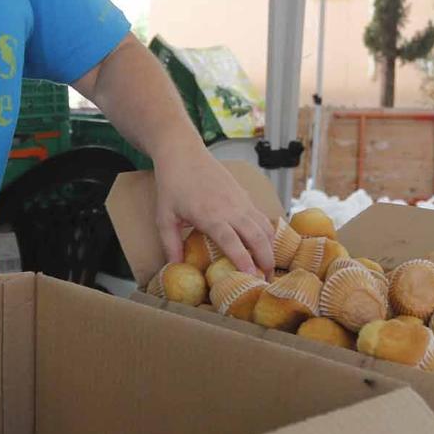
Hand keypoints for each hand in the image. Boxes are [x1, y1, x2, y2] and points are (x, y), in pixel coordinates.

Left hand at [152, 147, 275, 277]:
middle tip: (266, 279)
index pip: (233, 242)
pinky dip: (266, 233)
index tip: (252, 277)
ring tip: (268, 266)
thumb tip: (175, 267)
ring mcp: (241, 200)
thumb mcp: (164, 217)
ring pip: (264, 226)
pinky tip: (264, 245)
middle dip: (266, 259)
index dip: (244, 260)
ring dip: (270, 247)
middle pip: (257, 236)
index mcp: (210, 216)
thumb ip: (170, 243)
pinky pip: (261, 217)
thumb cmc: (172, 185)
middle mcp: (231, 208)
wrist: (183, 153)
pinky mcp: (244, 195)